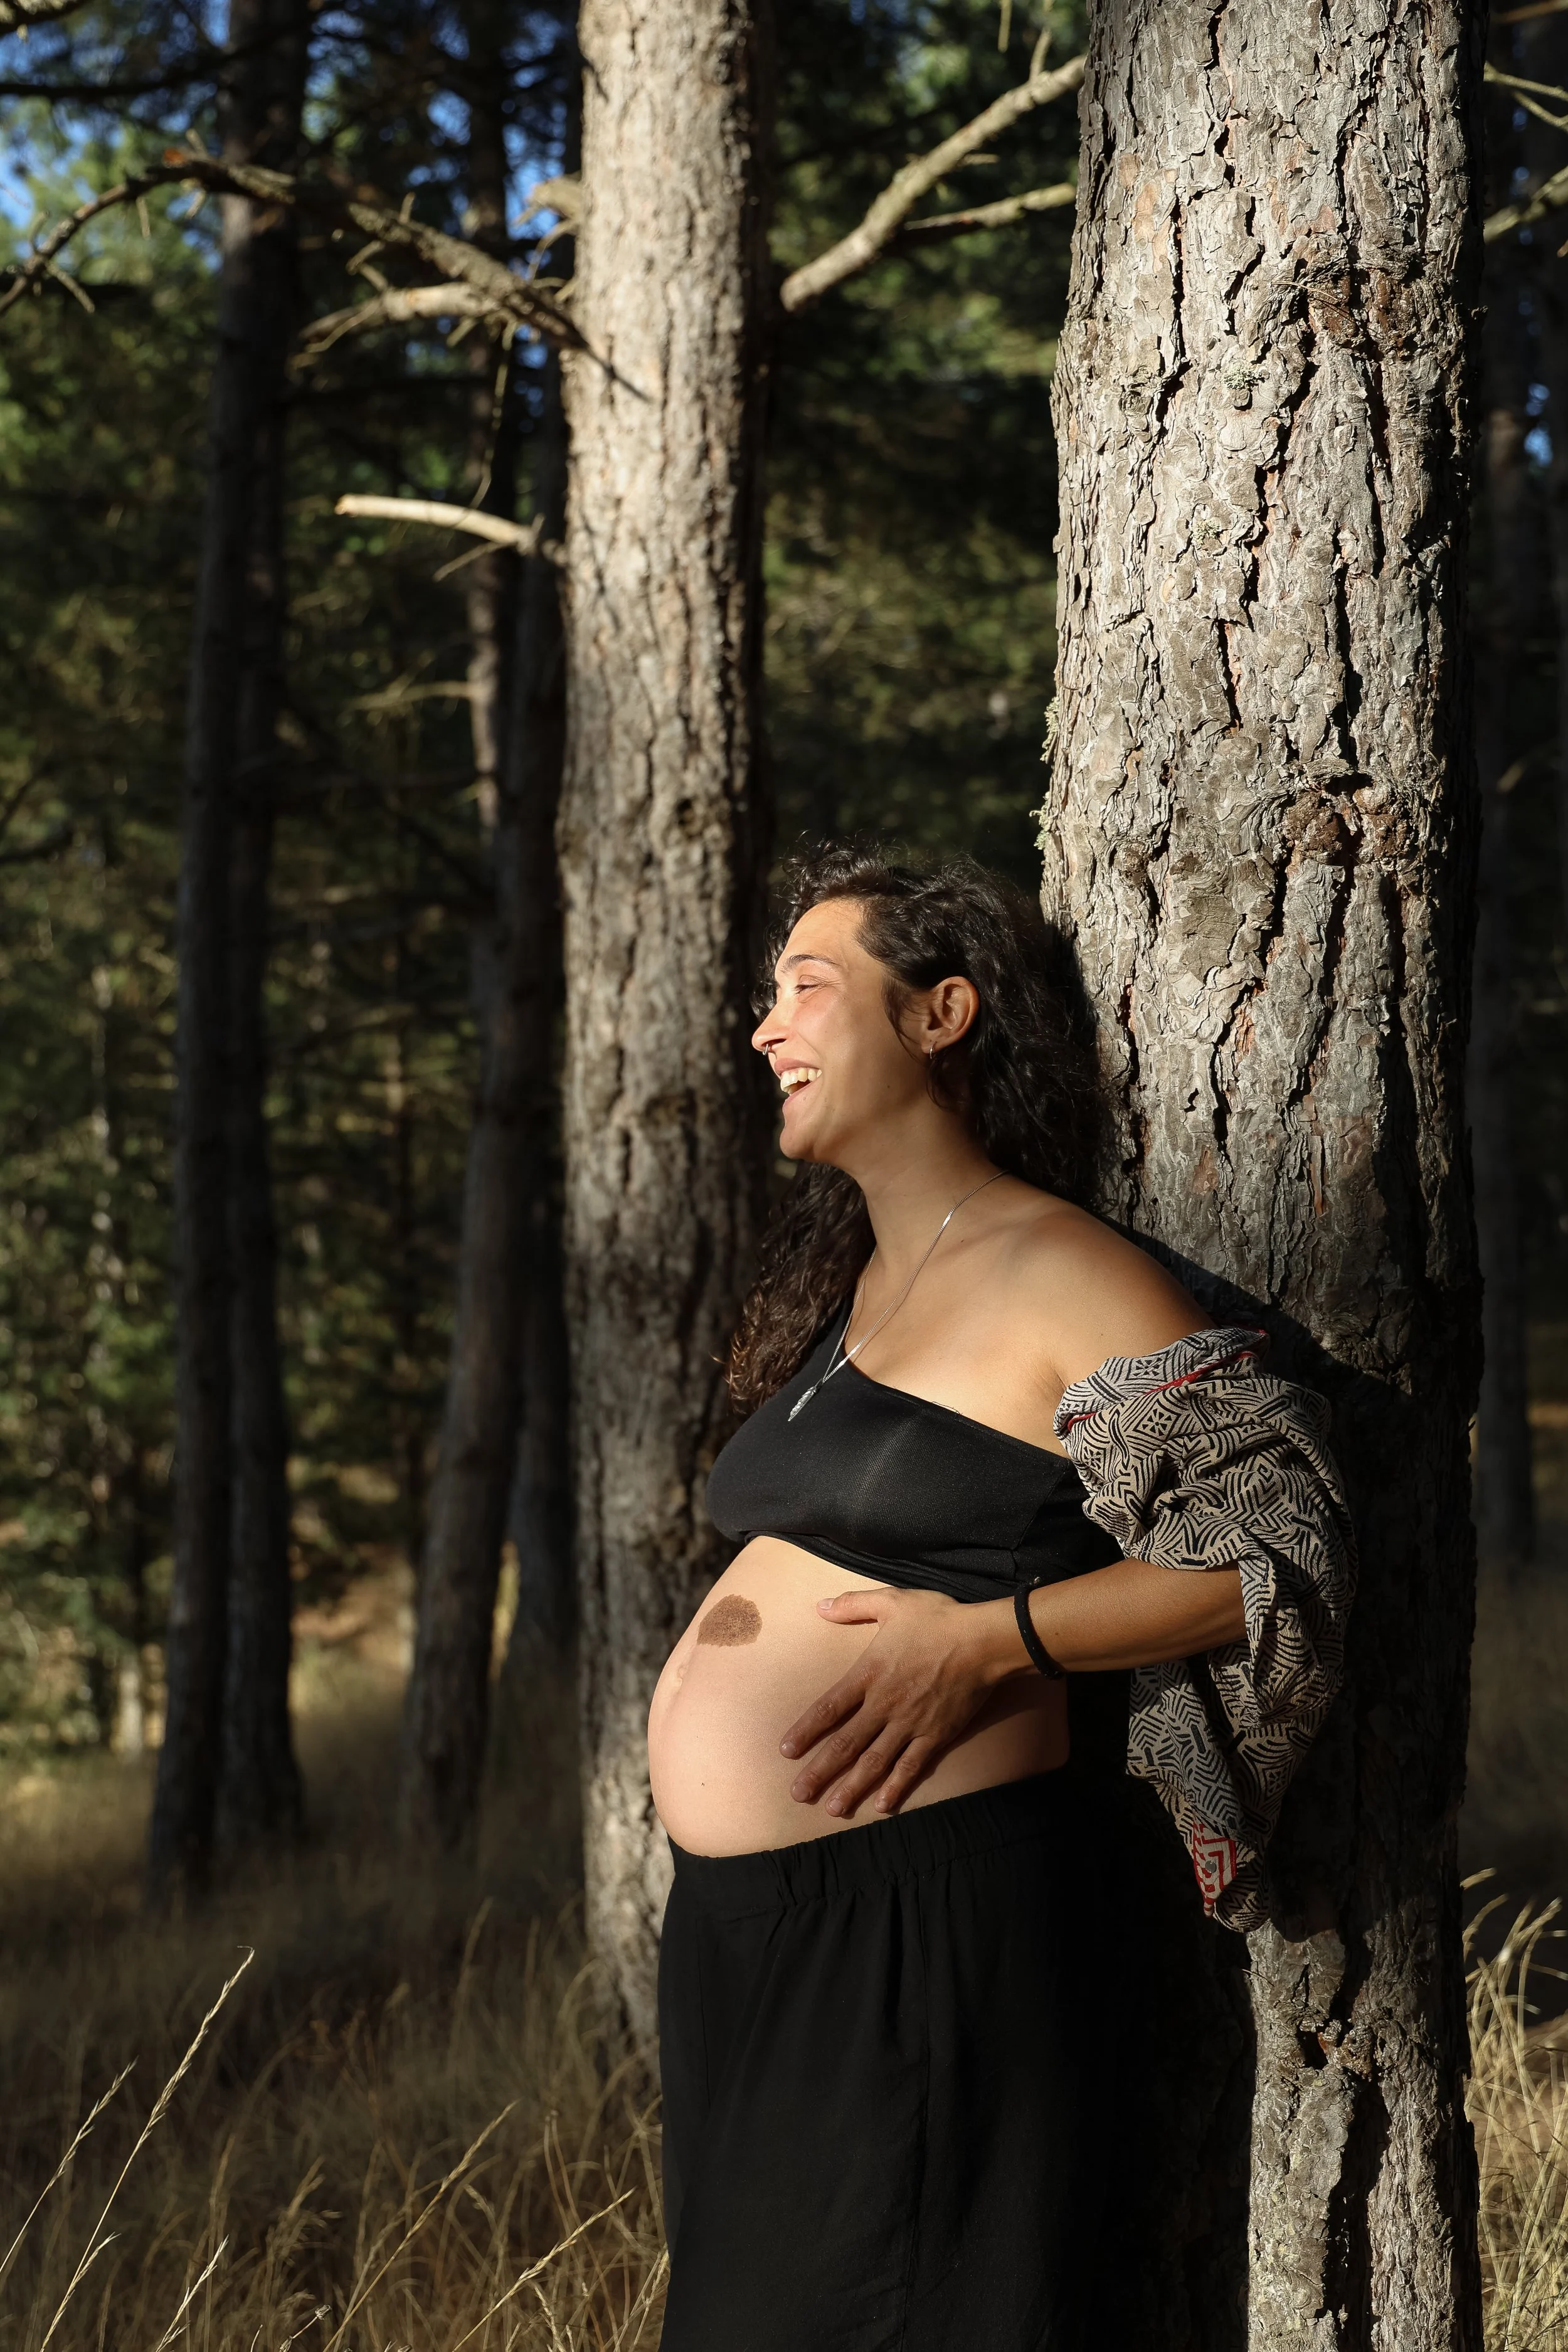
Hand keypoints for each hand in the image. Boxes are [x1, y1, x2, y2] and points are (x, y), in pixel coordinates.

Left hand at [778, 1586, 1017, 1818]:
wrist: (983, 1642)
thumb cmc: (938, 1619)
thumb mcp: (891, 1601)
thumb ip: (853, 1604)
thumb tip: (819, 1606)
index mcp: (869, 1674)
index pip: (828, 1708)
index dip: (805, 1731)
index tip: (786, 1752)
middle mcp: (884, 1704)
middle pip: (845, 1743)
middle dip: (820, 1771)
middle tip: (798, 1794)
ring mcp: (910, 1723)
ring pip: (874, 1761)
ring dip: (852, 1787)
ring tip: (832, 1810)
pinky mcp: (936, 1735)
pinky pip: (911, 1766)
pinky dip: (896, 1787)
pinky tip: (882, 1805)